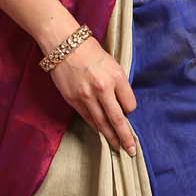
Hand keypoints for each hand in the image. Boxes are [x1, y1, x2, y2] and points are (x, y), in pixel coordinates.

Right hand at [47, 36, 138, 155]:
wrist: (63, 44)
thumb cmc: (90, 50)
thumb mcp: (112, 63)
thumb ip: (117, 84)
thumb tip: (121, 104)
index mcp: (116, 76)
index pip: (130, 104)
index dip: (130, 109)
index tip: (127, 110)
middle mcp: (103, 88)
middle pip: (118, 120)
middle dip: (125, 137)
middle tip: (131, 150)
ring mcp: (86, 96)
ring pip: (101, 123)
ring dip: (110, 137)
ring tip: (117, 147)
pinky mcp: (73, 100)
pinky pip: (87, 118)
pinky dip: (95, 126)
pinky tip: (100, 133)